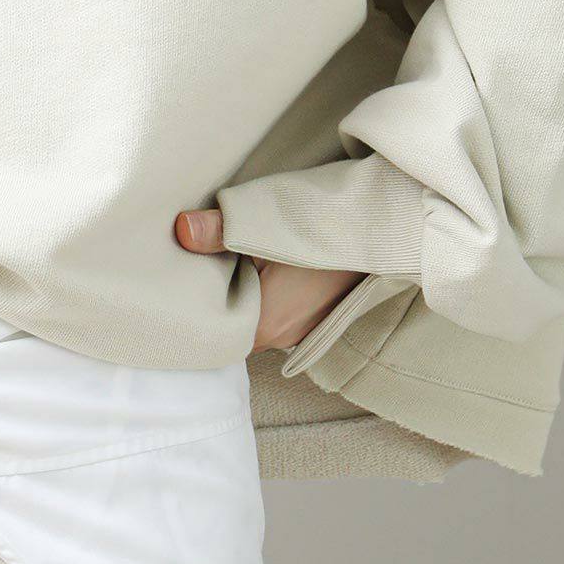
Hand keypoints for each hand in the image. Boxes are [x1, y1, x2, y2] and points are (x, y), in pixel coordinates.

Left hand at [174, 208, 364, 351]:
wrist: (383, 233)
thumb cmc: (326, 232)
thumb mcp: (268, 225)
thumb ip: (221, 231)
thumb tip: (181, 229)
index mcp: (265, 325)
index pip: (215, 333)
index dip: (196, 310)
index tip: (181, 288)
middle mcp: (283, 338)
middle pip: (233, 326)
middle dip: (216, 301)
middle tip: (196, 270)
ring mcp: (302, 329)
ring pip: (255, 318)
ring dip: (242, 296)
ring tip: (224, 266)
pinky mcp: (314, 317)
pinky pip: (275, 312)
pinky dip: (263, 295)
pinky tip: (257, 267)